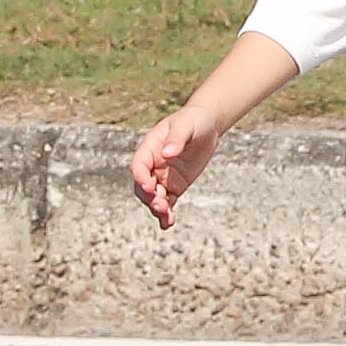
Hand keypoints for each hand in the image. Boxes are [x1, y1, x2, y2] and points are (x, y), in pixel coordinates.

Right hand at [131, 107, 220, 227]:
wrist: (207, 126)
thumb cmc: (193, 121)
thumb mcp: (186, 126)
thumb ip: (176, 139)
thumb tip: (167, 153)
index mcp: (148, 149)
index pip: (138, 166)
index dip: (141, 177)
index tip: (150, 186)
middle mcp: (152, 166)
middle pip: (143, 186)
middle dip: (150, 198)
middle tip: (160, 205)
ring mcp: (163, 178)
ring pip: (154, 198)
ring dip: (157, 209)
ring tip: (166, 218)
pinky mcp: (175, 186)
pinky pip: (168, 202)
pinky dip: (167, 214)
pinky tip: (168, 224)